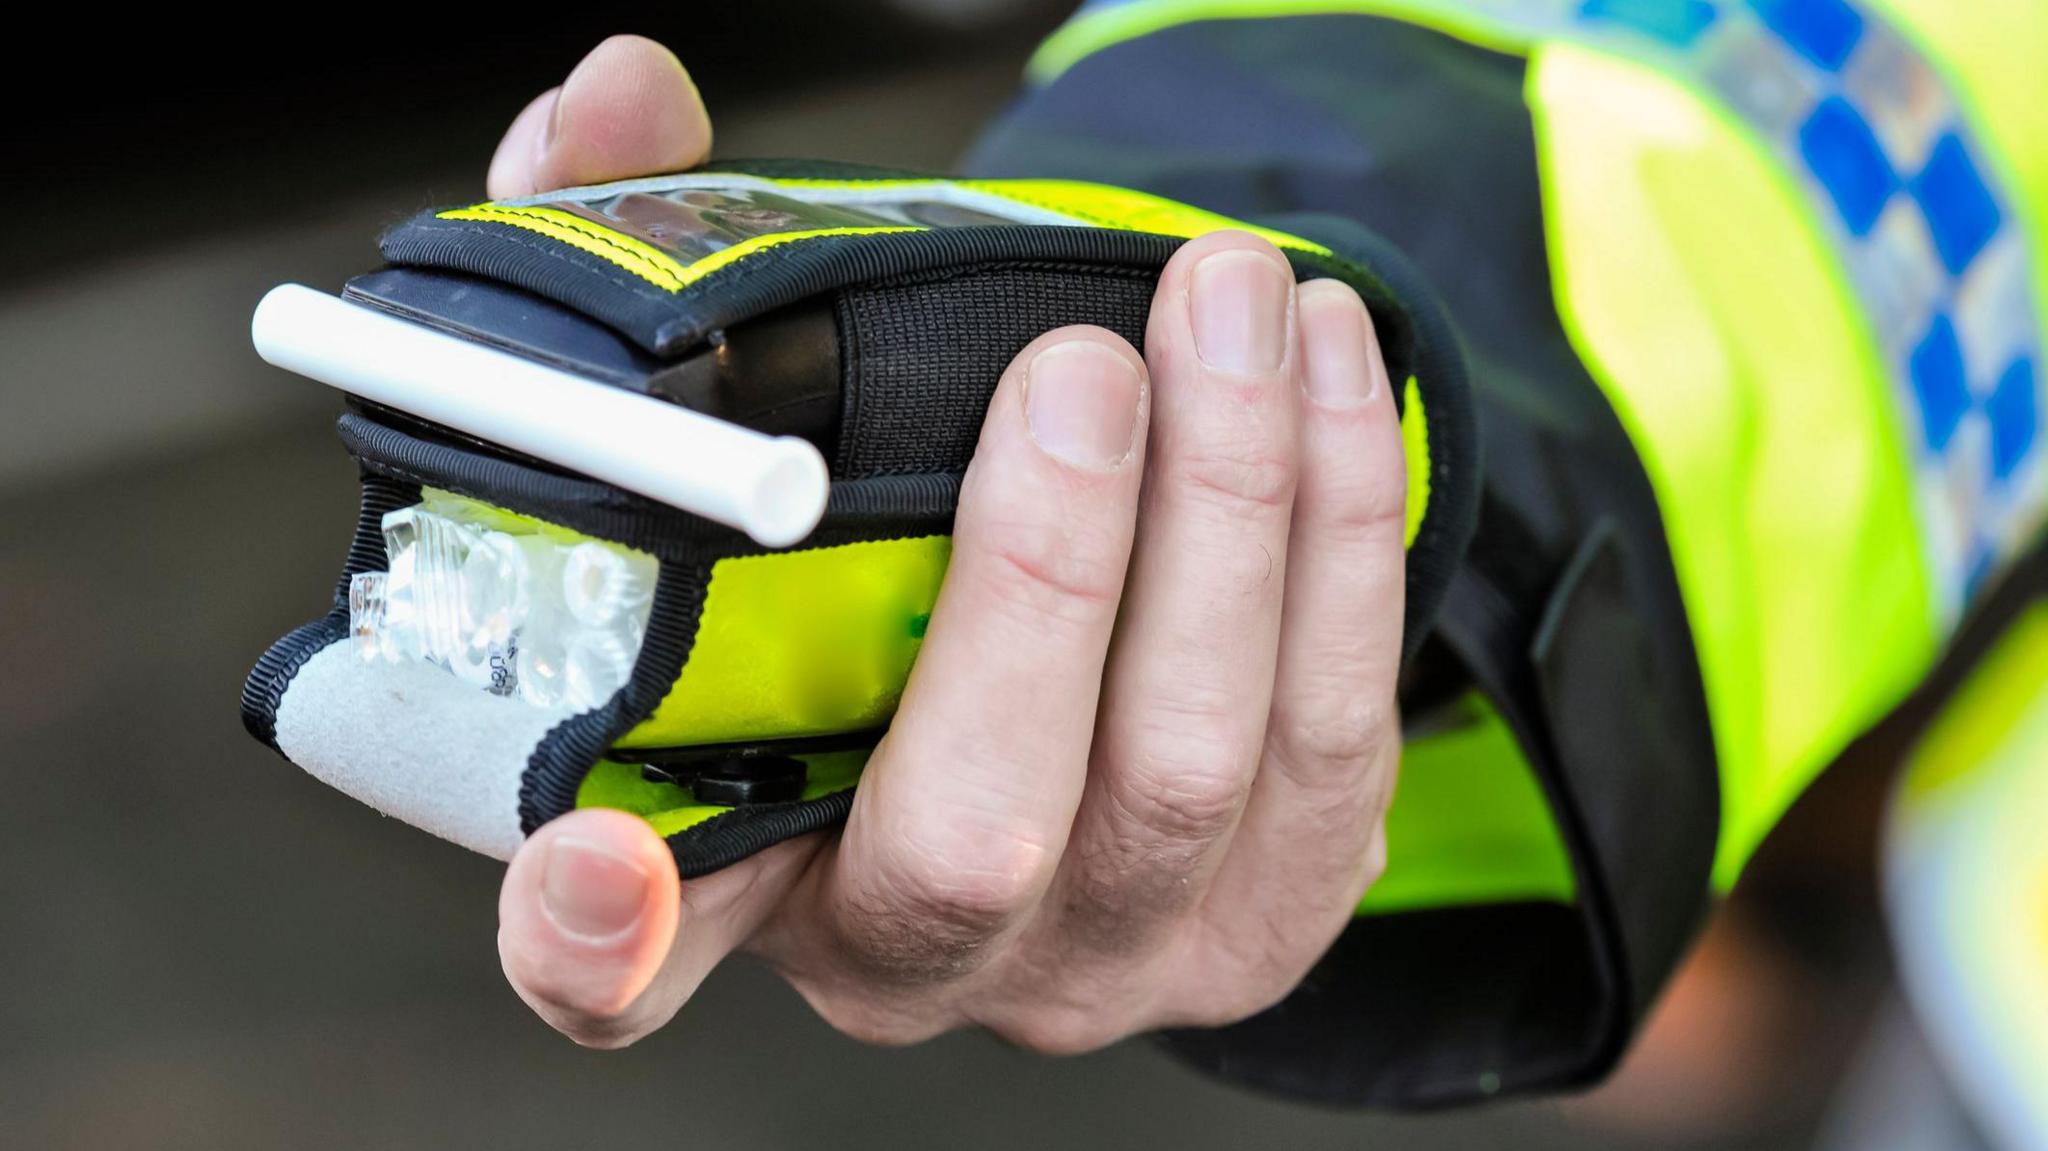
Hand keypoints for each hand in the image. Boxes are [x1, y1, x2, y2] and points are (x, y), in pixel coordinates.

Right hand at [490, 35, 1405, 1052]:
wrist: (1061, 648)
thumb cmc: (865, 544)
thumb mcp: (737, 418)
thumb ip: (647, 265)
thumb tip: (618, 94)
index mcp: (732, 869)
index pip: (615, 968)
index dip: (591, 936)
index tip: (603, 859)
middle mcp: (916, 953)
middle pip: (980, 832)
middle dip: (1048, 577)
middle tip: (1080, 366)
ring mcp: (1107, 951)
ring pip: (1195, 768)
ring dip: (1235, 508)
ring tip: (1233, 301)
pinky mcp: (1270, 908)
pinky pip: (1337, 733)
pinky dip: (1343, 534)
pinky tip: (1325, 376)